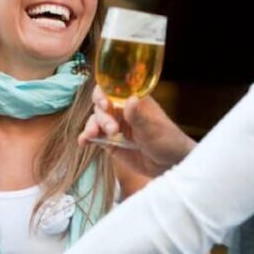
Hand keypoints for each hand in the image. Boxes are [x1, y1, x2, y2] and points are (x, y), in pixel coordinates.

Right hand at [79, 86, 195, 175]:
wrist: (170, 164)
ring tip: (93, 136)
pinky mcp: (110, 142)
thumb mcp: (154, 129)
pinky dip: (87, 138)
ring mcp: (115, 126)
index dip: (104, 93)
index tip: (104, 104)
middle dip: (102, 116)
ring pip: (95, 120)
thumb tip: (131, 99)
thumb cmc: (167, 140)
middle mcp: (122, 111)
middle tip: (112, 130)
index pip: (112, 89)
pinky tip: (83, 142)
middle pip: (101, 105)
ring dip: (92, 127)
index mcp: (133, 101)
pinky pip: (94, 137)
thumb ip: (139, 116)